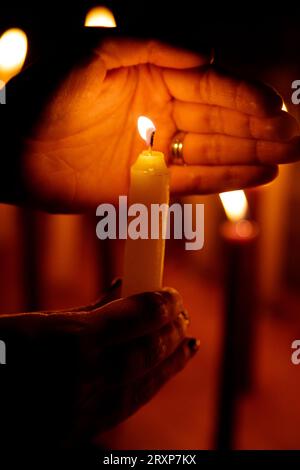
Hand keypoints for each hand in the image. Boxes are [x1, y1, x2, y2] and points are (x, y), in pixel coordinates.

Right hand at [0, 284, 196, 448]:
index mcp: (70, 341)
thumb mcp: (40, 321)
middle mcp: (81, 379)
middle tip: (183, 318)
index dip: (160, 305)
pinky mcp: (74, 435)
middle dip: (170, 334)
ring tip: (187, 346)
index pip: (136, 319)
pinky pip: (123, 410)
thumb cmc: (3, 350)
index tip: (172, 296)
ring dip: (169, 365)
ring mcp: (79, 413)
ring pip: (141, 387)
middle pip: (145, 354)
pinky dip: (146, 389)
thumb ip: (89, 311)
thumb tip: (125, 288)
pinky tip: (158, 376)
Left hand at [7, 37, 299, 210]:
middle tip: (295, 139)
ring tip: (287, 158)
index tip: (277, 109)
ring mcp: (156, 151)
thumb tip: (208, 54)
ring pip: (213, 152)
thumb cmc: (48, 96)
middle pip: (220, 122)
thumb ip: (152, 45)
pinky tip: (258, 176)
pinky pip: (193, 182)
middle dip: (258, 130)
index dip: (245, 98)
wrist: (17, 151)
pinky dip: (225, 181)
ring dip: (251, 155)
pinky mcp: (147, 184)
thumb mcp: (95, 52)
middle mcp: (160, 114)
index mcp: (153, 79)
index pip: (210, 87)